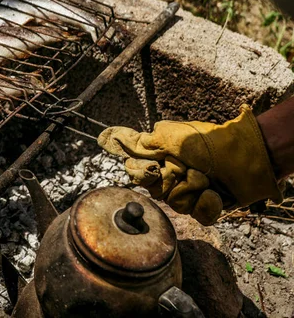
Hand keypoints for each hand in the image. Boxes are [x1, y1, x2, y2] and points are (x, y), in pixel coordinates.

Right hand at [98, 105, 283, 225]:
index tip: (158, 164)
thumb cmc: (207, 142)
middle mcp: (171, 177)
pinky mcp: (204, 208)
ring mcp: (188, 193)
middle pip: (155, 191)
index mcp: (160, 160)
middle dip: (172, 178)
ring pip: (174, 203)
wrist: (244, 157)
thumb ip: (138, 143)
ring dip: (191, 187)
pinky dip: (206, 203)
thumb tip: (108, 137)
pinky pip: (195, 215)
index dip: (145, 172)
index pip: (136, 173)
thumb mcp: (169, 136)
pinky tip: (214, 192)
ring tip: (206, 177)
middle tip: (187, 166)